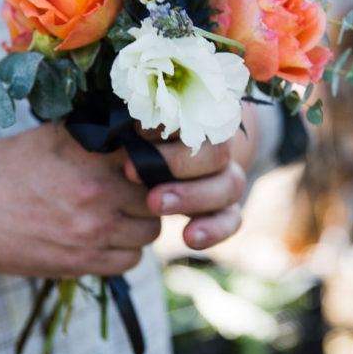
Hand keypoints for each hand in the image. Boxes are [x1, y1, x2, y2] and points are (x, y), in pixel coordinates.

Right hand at [0, 125, 161, 278]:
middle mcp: (98, 190)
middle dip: (155, 190)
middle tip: (140, 186)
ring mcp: (92, 230)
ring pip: (150, 231)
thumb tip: (137, 125)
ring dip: (142, 222)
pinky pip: (130, 261)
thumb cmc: (4, 168)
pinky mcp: (81, 263)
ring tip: (122, 213)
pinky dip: (125, 250)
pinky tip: (107, 237)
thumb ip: (97, 133)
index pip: (155, 152)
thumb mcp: (52, 136)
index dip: (160, 156)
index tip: (153, 157)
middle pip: (160, 194)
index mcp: (93, 152)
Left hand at [126, 102, 258, 250]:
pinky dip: (213, 230)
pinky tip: (188, 238)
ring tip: (154, 204)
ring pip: (229, 185)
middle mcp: (218, 149)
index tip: (136, 132)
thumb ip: (134, 128)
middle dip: (176, 163)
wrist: (153, 167)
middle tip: (131, 172)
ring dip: (193, 196)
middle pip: (217, 152)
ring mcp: (225, 179)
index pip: (197, 116)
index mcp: (199, 121)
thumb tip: (122, 125)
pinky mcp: (225, 209)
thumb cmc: (137, 145)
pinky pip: (231, 220)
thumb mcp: (134, 133)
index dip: (169, 125)